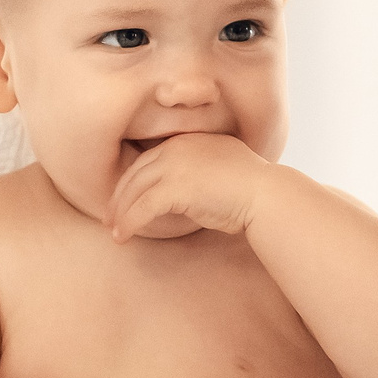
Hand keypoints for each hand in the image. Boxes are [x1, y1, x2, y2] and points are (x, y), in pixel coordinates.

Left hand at [106, 134, 280, 242]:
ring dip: (120, 213)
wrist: (267, 195)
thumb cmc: (253, 190)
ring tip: (115, 231)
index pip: (150, 159)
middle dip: (120, 197)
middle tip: (110, 217)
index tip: (125, 198)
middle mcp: (177, 148)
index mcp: (188, 140)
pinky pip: (142, 207)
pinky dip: (129, 223)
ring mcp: (174, 165)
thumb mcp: (223, 169)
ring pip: (134, 190)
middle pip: (136, 173)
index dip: (133, 181)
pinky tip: (123, 236)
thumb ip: (202, 172)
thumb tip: (190, 192)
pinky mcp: (174, 188)